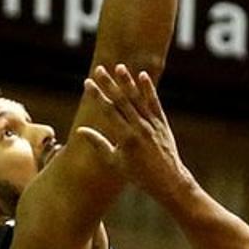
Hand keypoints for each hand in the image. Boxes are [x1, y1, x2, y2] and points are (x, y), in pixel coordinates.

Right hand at [79, 65, 194, 203]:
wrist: (168, 181)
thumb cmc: (138, 175)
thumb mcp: (114, 162)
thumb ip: (98, 144)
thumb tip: (80, 130)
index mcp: (126, 137)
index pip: (108, 111)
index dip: (97, 95)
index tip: (87, 83)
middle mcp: (139, 128)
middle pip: (122, 101)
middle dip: (109, 84)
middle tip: (99, 69)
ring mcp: (152, 124)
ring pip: (138, 99)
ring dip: (127, 82)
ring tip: (119, 67)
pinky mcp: (162, 123)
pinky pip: (154, 103)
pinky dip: (148, 90)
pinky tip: (142, 76)